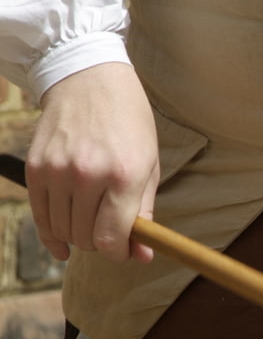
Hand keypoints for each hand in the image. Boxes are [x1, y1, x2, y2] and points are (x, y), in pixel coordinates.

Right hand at [26, 62, 158, 262]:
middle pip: (86, 237)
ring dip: (77, 236)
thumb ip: (145, 213)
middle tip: (110, 233)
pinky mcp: (36, 168)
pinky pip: (40, 215)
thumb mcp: (149, 165)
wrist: (90, 81)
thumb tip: (143, 257)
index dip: (119, 253)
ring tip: (91, 224)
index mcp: (124, 174)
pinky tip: (61, 242)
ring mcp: (57, 171)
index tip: (124, 252)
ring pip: (63, 229)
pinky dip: (51, 233)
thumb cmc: (129, 125)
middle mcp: (88, 174)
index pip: (112, 237)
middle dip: (101, 244)